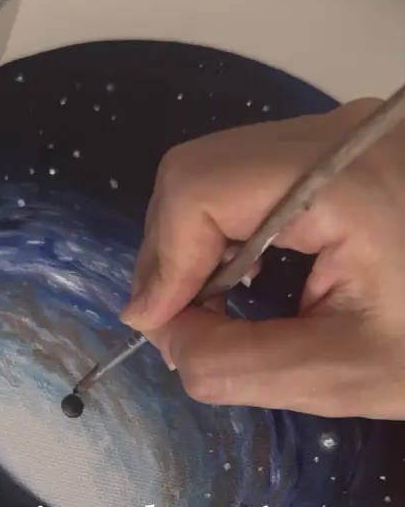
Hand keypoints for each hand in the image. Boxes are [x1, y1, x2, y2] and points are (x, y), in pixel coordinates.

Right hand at [122, 101, 404, 417]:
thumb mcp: (340, 373)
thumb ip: (233, 363)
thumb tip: (162, 333)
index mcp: (345, 183)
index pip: (201, 188)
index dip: (162, 260)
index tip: (160, 328)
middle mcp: (338, 135)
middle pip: (200, 171)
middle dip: (172, 253)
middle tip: (184, 326)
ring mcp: (340, 133)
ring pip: (219, 170)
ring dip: (196, 243)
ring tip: (214, 309)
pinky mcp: (340, 148)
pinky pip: (250, 175)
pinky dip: (226, 230)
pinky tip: (245, 280)